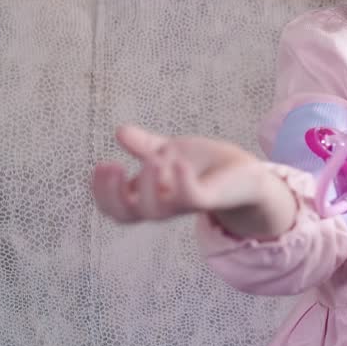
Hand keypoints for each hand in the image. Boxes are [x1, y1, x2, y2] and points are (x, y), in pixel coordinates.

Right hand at [91, 124, 269, 223]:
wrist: (246, 174)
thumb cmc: (205, 167)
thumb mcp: (170, 152)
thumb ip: (146, 145)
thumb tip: (120, 131)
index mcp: (150, 196)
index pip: (116, 207)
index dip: (102, 191)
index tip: (100, 165)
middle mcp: (164, 205)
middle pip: (128, 214)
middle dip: (114, 193)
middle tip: (112, 166)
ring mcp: (185, 203)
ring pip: (156, 211)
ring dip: (147, 185)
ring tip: (152, 158)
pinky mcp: (209, 198)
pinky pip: (190, 198)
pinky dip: (181, 183)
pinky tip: (177, 163)